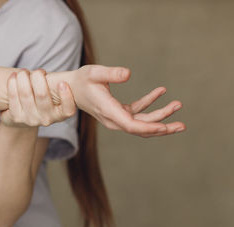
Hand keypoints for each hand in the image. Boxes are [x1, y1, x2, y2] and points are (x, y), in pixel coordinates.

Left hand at [0, 68, 75, 127]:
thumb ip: (56, 86)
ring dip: (23, 78)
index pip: (68, 111)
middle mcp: (46, 119)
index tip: (62, 83)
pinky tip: (13, 76)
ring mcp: (31, 120)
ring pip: (26, 94)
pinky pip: (13, 97)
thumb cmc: (42, 99)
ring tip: (23, 71)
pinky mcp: (16, 117)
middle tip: (38, 71)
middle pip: (42, 95)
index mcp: (60, 114)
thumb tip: (59, 73)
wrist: (23, 117)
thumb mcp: (53, 96)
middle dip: (38, 78)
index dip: (66, 97)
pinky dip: (12, 84)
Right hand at [46, 65, 185, 137]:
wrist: (69, 89)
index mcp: (108, 112)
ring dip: (160, 116)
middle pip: (141, 129)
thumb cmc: (80, 80)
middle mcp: (113, 119)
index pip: (131, 125)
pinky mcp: (118, 112)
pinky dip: (150, 104)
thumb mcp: (94, 72)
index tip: (165, 126)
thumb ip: (111, 73)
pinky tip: (161, 92)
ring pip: (142, 123)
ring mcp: (116, 117)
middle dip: (162, 128)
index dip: (149, 127)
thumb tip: (128, 74)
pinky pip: (137, 113)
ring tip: (177, 105)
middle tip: (182, 125)